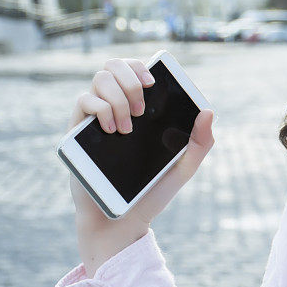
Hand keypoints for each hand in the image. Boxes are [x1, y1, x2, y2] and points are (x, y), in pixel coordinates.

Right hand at [67, 58, 213, 275]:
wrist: (121, 221)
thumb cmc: (152, 193)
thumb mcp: (184, 167)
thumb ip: (200, 142)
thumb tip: (208, 111)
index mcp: (141, 110)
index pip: (136, 70)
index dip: (142, 65)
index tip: (153, 82)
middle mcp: (117, 107)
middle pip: (114, 65)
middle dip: (130, 79)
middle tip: (141, 110)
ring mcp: (97, 117)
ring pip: (99, 78)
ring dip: (117, 98)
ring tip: (127, 128)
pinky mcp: (78, 132)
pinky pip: (83, 100)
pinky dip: (100, 108)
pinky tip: (112, 130)